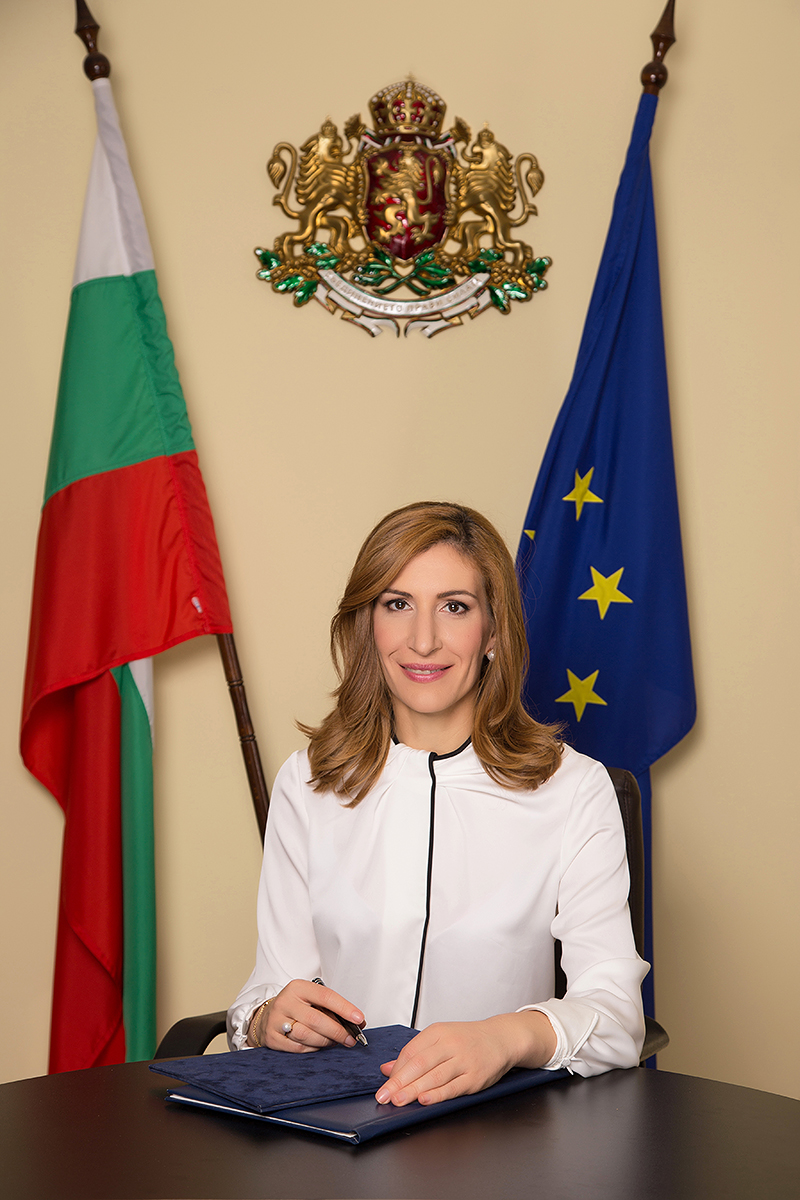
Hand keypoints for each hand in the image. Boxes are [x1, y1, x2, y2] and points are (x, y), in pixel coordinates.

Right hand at [248, 979, 364, 1052]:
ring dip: (326, 1041)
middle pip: (317, 1019)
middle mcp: (285, 1002)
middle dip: (338, 1031)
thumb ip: (331, 1008)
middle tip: (351, 1039)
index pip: (326, 996)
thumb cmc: (295, 1007)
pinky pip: (297, 1048)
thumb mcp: (310, 999)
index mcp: (298, 987)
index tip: (359, 1019)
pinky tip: (318, 1046)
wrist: (266, 1017)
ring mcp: (276, 1020)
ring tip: (335, 1042)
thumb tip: (357, 1022)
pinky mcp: (272, 1038)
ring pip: (307, 1035)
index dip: (345, 1008)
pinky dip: (312, 1049)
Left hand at [374, 1012, 556, 1105]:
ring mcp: (463, 1060)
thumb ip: (414, 1054)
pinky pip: (453, 1087)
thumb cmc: (468, 1039)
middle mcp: (450, 1044)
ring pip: (434, 1076)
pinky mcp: (475, 1077)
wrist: (501, 1038)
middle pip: (419, 1064)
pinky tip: (424, 1100)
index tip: (384, 1086)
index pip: (411, 1051)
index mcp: (438, 1032)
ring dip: (413, 1090)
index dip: (396, 1071)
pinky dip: (438, 1094)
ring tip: (398, 1101)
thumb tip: (387, 1069)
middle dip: (399, 1082)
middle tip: (385, 1096)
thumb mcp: (440, 1038)